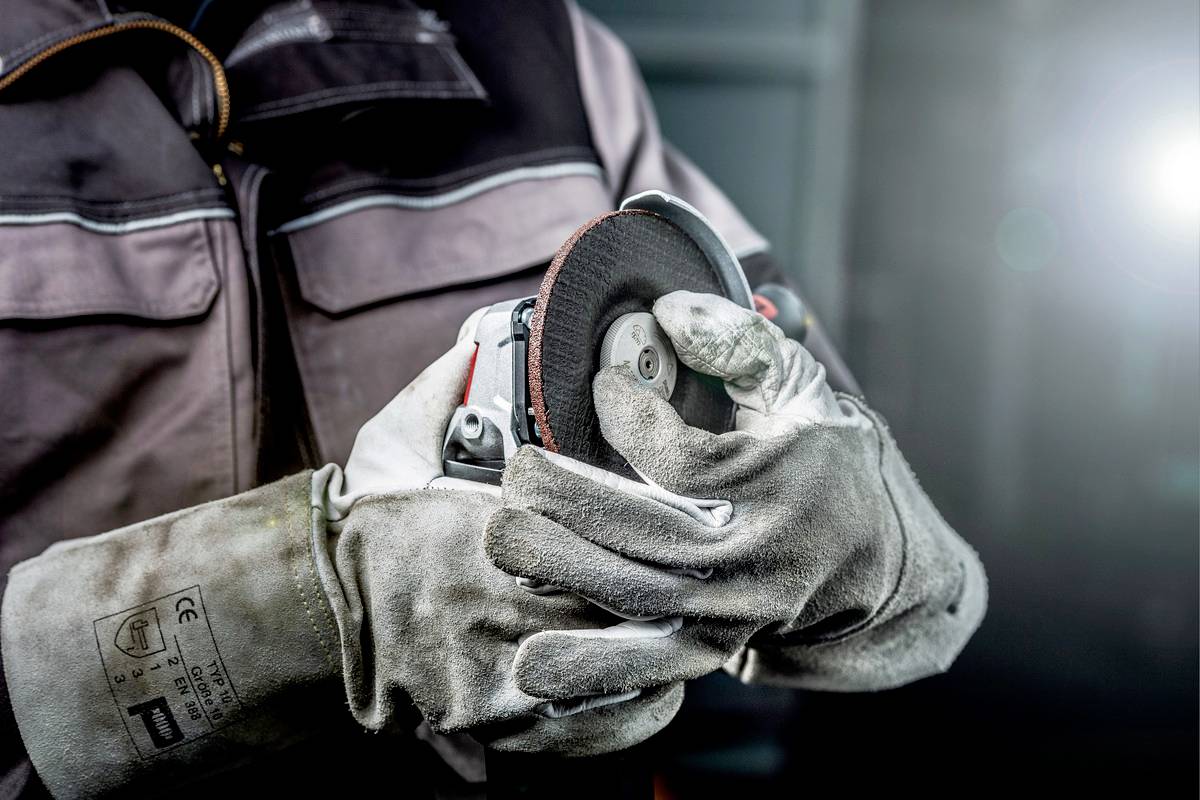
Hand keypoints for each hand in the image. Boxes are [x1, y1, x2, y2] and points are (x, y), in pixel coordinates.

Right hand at [313, 321, 684, 751]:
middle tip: (694, 575)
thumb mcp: (390, 446)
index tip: (671, 522)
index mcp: (484, 537)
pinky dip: (632, 712)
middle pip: (614, 604)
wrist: (313, 619)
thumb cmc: (362, 533)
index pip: (594, 535)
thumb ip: (440, 392)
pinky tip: (657, 685)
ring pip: (611, 667)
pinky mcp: (493, 725)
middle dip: (659, 591)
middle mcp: (496, 611)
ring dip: (657, 652)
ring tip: (687, 629)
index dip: (642, 531)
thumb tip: (477, 341)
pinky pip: (586, 730)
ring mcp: (496, 677)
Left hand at [485, 291, 985, 696]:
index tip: (600, 387)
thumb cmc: (828, 467)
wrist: (875, 567)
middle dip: (565, 499)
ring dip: (558, 572)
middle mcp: (758, 558)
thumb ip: (739, 342)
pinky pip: (645, 668)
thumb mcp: (801, 390)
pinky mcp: (714, 651)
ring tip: (502, 541)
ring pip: (632, 601)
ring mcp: (735, 614)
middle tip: (517, 471)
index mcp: (783, 484)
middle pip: (643, 533)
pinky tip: (532, 666)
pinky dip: (589, 670)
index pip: (683, 457)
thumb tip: (668, 313)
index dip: (627, 416)